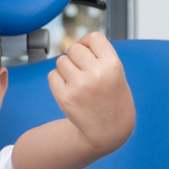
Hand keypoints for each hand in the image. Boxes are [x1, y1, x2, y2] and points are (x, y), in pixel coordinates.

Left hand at [48, 32, 135, 155]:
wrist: (109, 130)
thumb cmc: (112, 98)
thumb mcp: (116, 73)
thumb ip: (99, 56)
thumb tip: (76, 42)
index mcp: (113, 65)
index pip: (92, 38)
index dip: (87, 43)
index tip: (88, 52)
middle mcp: (96, 73)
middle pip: (74, 48)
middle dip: (76, 57)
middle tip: (83, 71)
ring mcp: (79, 86)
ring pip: (61, 61)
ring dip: (66, 69)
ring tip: (79, 82)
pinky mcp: (65, 97)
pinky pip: (52, 75)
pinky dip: (58, 80)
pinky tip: (71, 90)